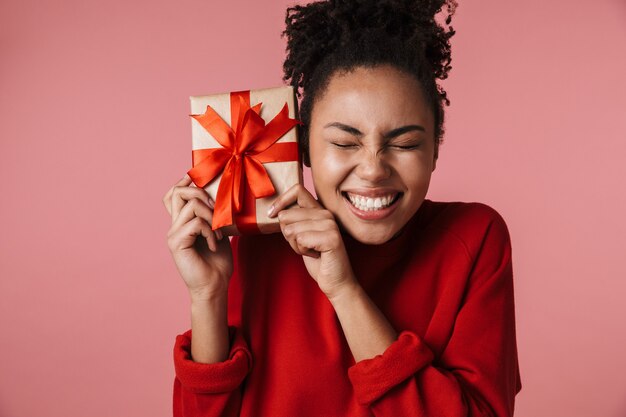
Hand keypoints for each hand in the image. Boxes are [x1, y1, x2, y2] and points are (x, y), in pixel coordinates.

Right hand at [163, 175, 232, 298]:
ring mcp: (173, 234)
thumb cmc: (218, 261)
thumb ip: (214, 214)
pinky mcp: (176, 243)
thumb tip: (221, 193)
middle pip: (178, 192)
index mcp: (182, 222)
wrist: (215, 286)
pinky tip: (215, 244)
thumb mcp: (219, 231)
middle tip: (218, 211)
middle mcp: (174, 226)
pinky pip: (196, 223)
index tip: (198, 177)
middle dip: (202, 193)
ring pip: (192, 205)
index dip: (184, 182)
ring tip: (219, 234)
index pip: (173, 194)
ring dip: (212, 216)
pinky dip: (211, 231)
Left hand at [268, 184, 356, 298]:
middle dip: (288, 235)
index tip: (271, 214)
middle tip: (304, 244)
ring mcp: (330, 224)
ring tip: (310, 250)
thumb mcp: (302, 236)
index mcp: (319, 210)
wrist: (337, 281)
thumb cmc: (318, 259)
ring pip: (291, 229)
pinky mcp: (331, 237)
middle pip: (287, 215)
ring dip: (295, 245)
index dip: (280, 200)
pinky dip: (302, 251)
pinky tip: (316, 255)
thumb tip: (274, 211)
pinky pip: (300, 239)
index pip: (297, 190)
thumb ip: (293, 221)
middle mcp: (326, 213)